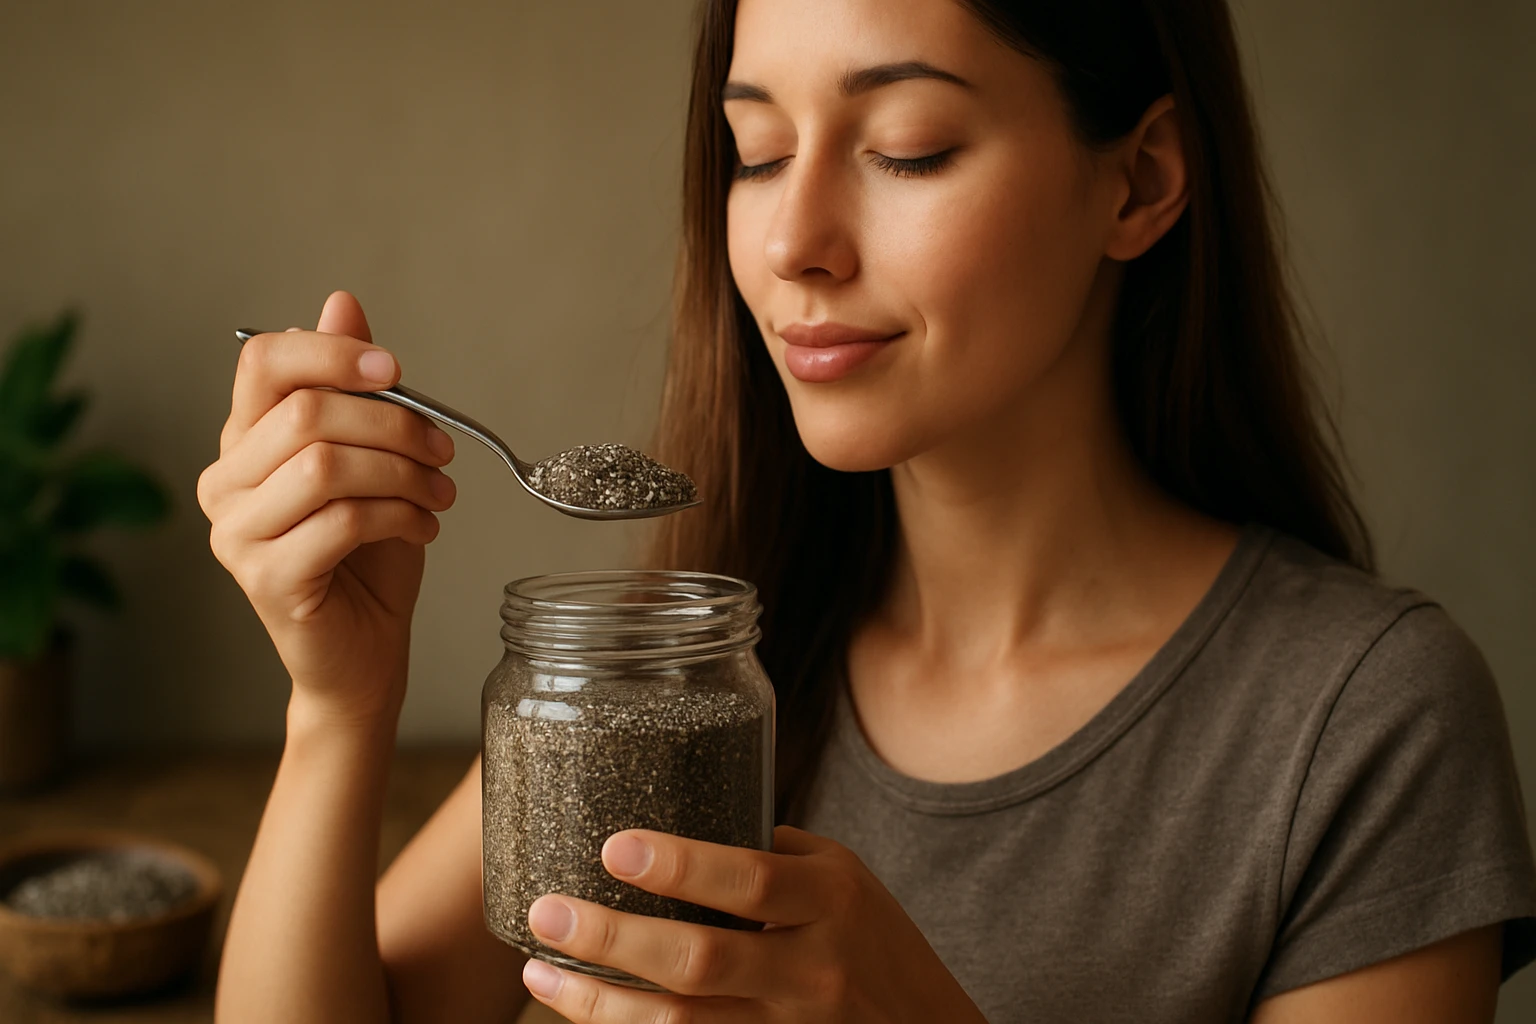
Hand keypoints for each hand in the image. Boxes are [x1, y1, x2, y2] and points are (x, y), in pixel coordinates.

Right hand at [197, 291, 456, 720]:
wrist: (366, 650)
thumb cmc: (368, 556)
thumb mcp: (372, 458)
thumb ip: (352, 387)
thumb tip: (342, 303)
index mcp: (244, 440)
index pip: (262, 362)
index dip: (332, 353)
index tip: (395, 369)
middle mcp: (225, 482)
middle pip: (305, 414)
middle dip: (394, 424)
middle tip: (443, 453)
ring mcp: (236, 534)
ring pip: (324, 466)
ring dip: (403, 474)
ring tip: (439, 496)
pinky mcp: (266, 579)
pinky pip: (342, 521)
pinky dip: (401, 517)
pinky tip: (425, 528)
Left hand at [519, 825, 987, 1022]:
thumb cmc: (874, 942)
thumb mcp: (841, 878)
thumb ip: (768, 858)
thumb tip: (671, 826)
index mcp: (830, 899)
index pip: (749, 881)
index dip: (680, 867)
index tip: (613, 848)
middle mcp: (813, 970)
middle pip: (699, 962)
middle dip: (613, 940)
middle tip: (547, 914)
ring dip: (599, 1003)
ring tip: (539, 972)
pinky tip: (584, 1013)